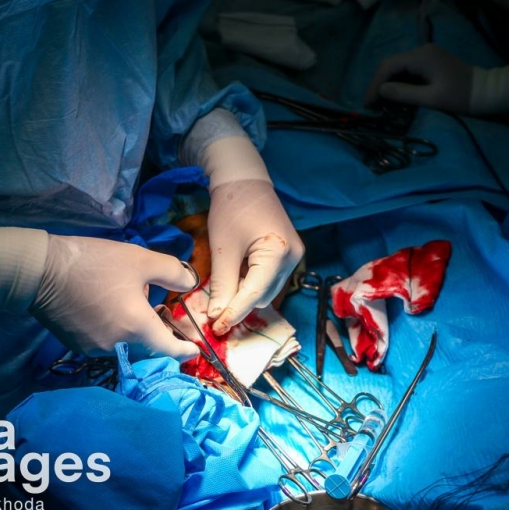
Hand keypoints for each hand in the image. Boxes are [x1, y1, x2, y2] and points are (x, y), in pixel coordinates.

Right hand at [30, 235, 200, 359]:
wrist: (41, 271)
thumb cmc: (95, 264)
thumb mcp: (140, 260)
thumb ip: (172, 273)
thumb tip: (190, 284)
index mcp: (138, 329)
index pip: (170, 351)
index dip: (184, 351)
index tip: (195, 350)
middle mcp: (118, 347)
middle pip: (149, 350)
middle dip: (160, 339)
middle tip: (165, 320)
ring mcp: (95, 349)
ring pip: (127, 347)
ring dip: (136, 334)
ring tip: (134, 308)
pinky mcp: (77, 345)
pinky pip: (107, 344)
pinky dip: (116, 333)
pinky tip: (110, 312)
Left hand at [205, 179, 303, 335]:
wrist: (245, 180)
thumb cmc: (231, 208)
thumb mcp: (223, 248)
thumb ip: (222, 285)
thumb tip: (216, 316)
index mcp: (278, 254)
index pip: (254, 295)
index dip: (234, 314)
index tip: (216, 329)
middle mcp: (293, 259)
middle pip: (262, 297)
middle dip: (239, 305)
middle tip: (214, 310)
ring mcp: (294, 258)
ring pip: (266, 292)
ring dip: (245, 295)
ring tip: (224, 286)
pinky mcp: (289, 255)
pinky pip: (269, 281)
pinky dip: (252, 283)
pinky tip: (237, 273)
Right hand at [366, 44, 474, 111]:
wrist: (486, 92)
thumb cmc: (461, 97)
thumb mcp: (431, 99)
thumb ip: (404, 94)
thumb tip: (381, 90)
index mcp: (421, 57)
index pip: (389, 66)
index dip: (375, 85)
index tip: (368, 104)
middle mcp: (422, 50)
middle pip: (391, 64)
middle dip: (379, 84)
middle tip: (371, 105)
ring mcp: (427, 55)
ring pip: (399, 66)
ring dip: (388, 83)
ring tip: (379, 102)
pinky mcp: (431, 62)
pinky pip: (409, 69)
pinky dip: (399, 82)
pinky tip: (394, 95)